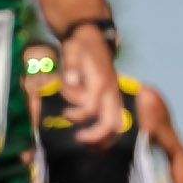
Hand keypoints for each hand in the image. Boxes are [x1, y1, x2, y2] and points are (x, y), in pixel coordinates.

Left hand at [61, 27, 120, 145]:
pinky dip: (109, 133)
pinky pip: (117, 121)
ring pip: (118, 125)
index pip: (91, 107)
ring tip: (89, 146)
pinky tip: (97, 140)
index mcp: (100, 82)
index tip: (65, 114)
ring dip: (105, 138)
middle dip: (96, 135)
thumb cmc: (80, 46)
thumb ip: (72, 65)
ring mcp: (115, 95)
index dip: (77, 115)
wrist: (93, 37)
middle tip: (79, 139)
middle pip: (111, 122)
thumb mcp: (72, 50)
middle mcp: (110, 91)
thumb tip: (70, 81)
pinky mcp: (114, 98)